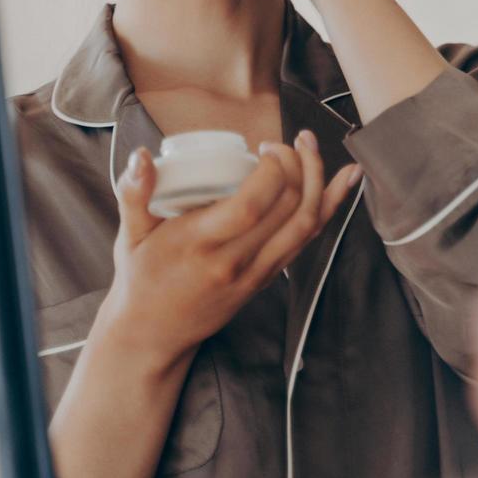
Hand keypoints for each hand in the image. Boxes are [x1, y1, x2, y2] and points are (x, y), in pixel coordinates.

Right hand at [98, 129, 361, 371]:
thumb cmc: (140, 279)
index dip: (272, 170)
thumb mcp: (129, 235)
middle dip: (298, 165)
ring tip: (312, 146)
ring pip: (307, 224)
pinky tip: (347, 180)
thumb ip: (134, 193)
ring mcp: (257, 273)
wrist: (153, 335)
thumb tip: (141, 155)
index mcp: (200, 244)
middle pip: (289, 209)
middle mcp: (235, 261)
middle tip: (286, 143)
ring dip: (320, 181)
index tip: (264, 148)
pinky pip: (307, 240)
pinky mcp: (268, 278)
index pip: (253, 205)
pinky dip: (331, 207)